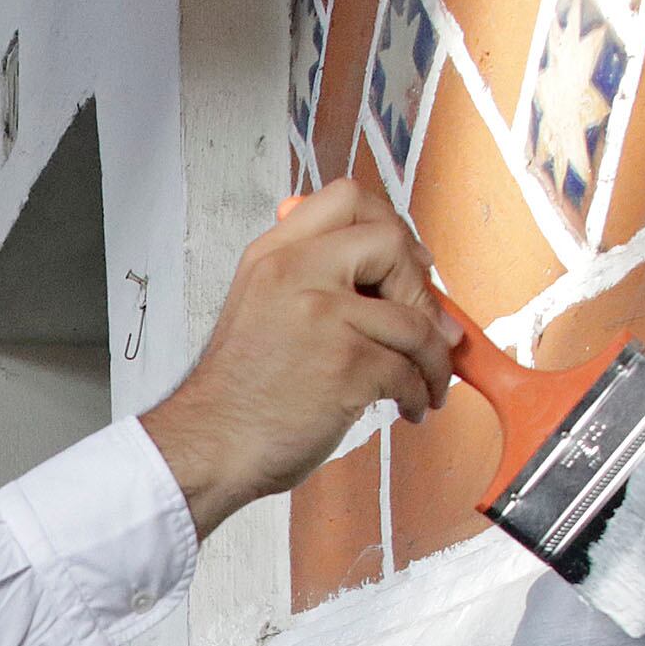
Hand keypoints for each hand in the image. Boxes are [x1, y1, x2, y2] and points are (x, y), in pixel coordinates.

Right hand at [140, 178, 456, 535]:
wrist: (209, 446)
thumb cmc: (240, 393)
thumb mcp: (262, 308)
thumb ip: (313, 280)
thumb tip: (400, 275)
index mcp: (273, 255)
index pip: (347, 198)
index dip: (389, 224)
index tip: (402, 264)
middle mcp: (296, 273)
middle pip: (392, 241)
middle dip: (422, 287)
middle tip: (424, 327)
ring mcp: (322, 317)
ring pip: (415, 318)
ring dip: (435, 357)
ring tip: (427, 382)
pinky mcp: (346, 365)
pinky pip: (410, 368)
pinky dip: (420, 392)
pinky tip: (407, 406)